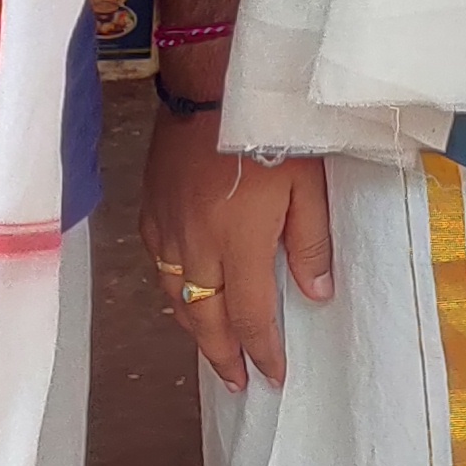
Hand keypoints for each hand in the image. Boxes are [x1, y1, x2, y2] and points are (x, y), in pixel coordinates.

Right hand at [139, 111, 330, 392]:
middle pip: (204, 318)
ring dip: (194, 328)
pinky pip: (158, 265)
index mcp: (237, 243)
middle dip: (221, 356)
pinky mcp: (150, 208)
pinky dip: (173, 291)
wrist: (210, 81)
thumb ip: (309, 242)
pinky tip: (184, 295)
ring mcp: (166, 228)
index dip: (261, 352)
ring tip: (212, 349)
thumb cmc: (269, 127)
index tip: (272, 378)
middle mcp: (194, 246)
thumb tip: (315, 295)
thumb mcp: (307, 183)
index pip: (250, 316)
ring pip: (175, 297)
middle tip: (237, 384)